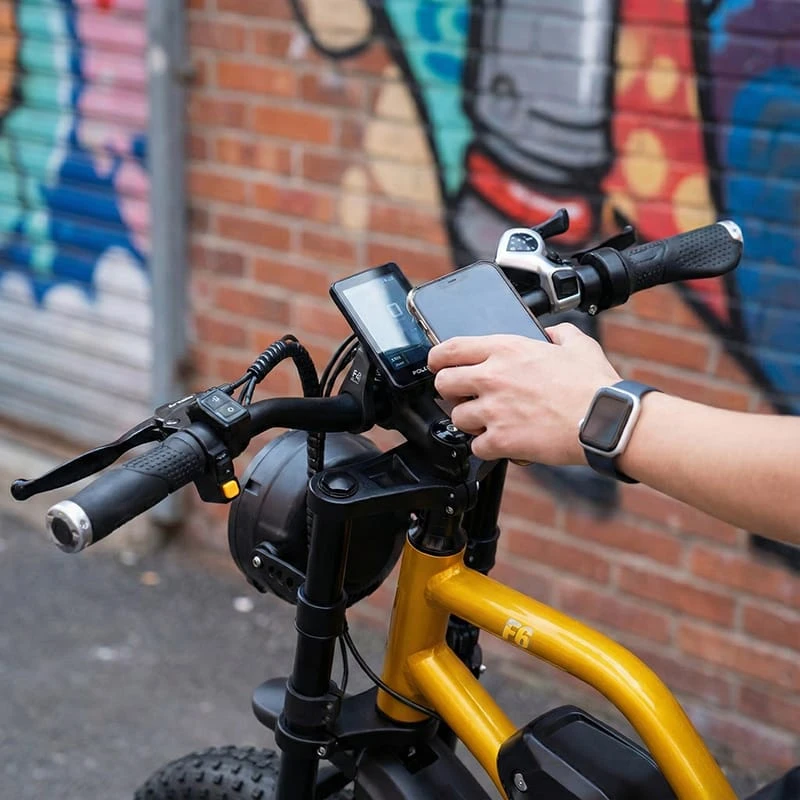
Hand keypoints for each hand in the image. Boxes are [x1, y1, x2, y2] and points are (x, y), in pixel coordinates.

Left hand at [427, 324, 621, 463]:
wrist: (605, 420)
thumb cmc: (594, 386)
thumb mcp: (577, 344)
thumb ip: (558, 334)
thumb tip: (552, 333)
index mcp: (506, 349)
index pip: (449, 348)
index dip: (437, 359)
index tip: (438, 365)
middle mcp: (492, 377)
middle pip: (443, 384)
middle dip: (451, 393)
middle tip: (465, 398)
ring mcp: (494, 410)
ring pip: (457, 419)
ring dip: (470, 422)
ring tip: (490, 423)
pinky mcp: (501, 440)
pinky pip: (476, 447)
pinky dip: (487, 448)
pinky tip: (502, 443)